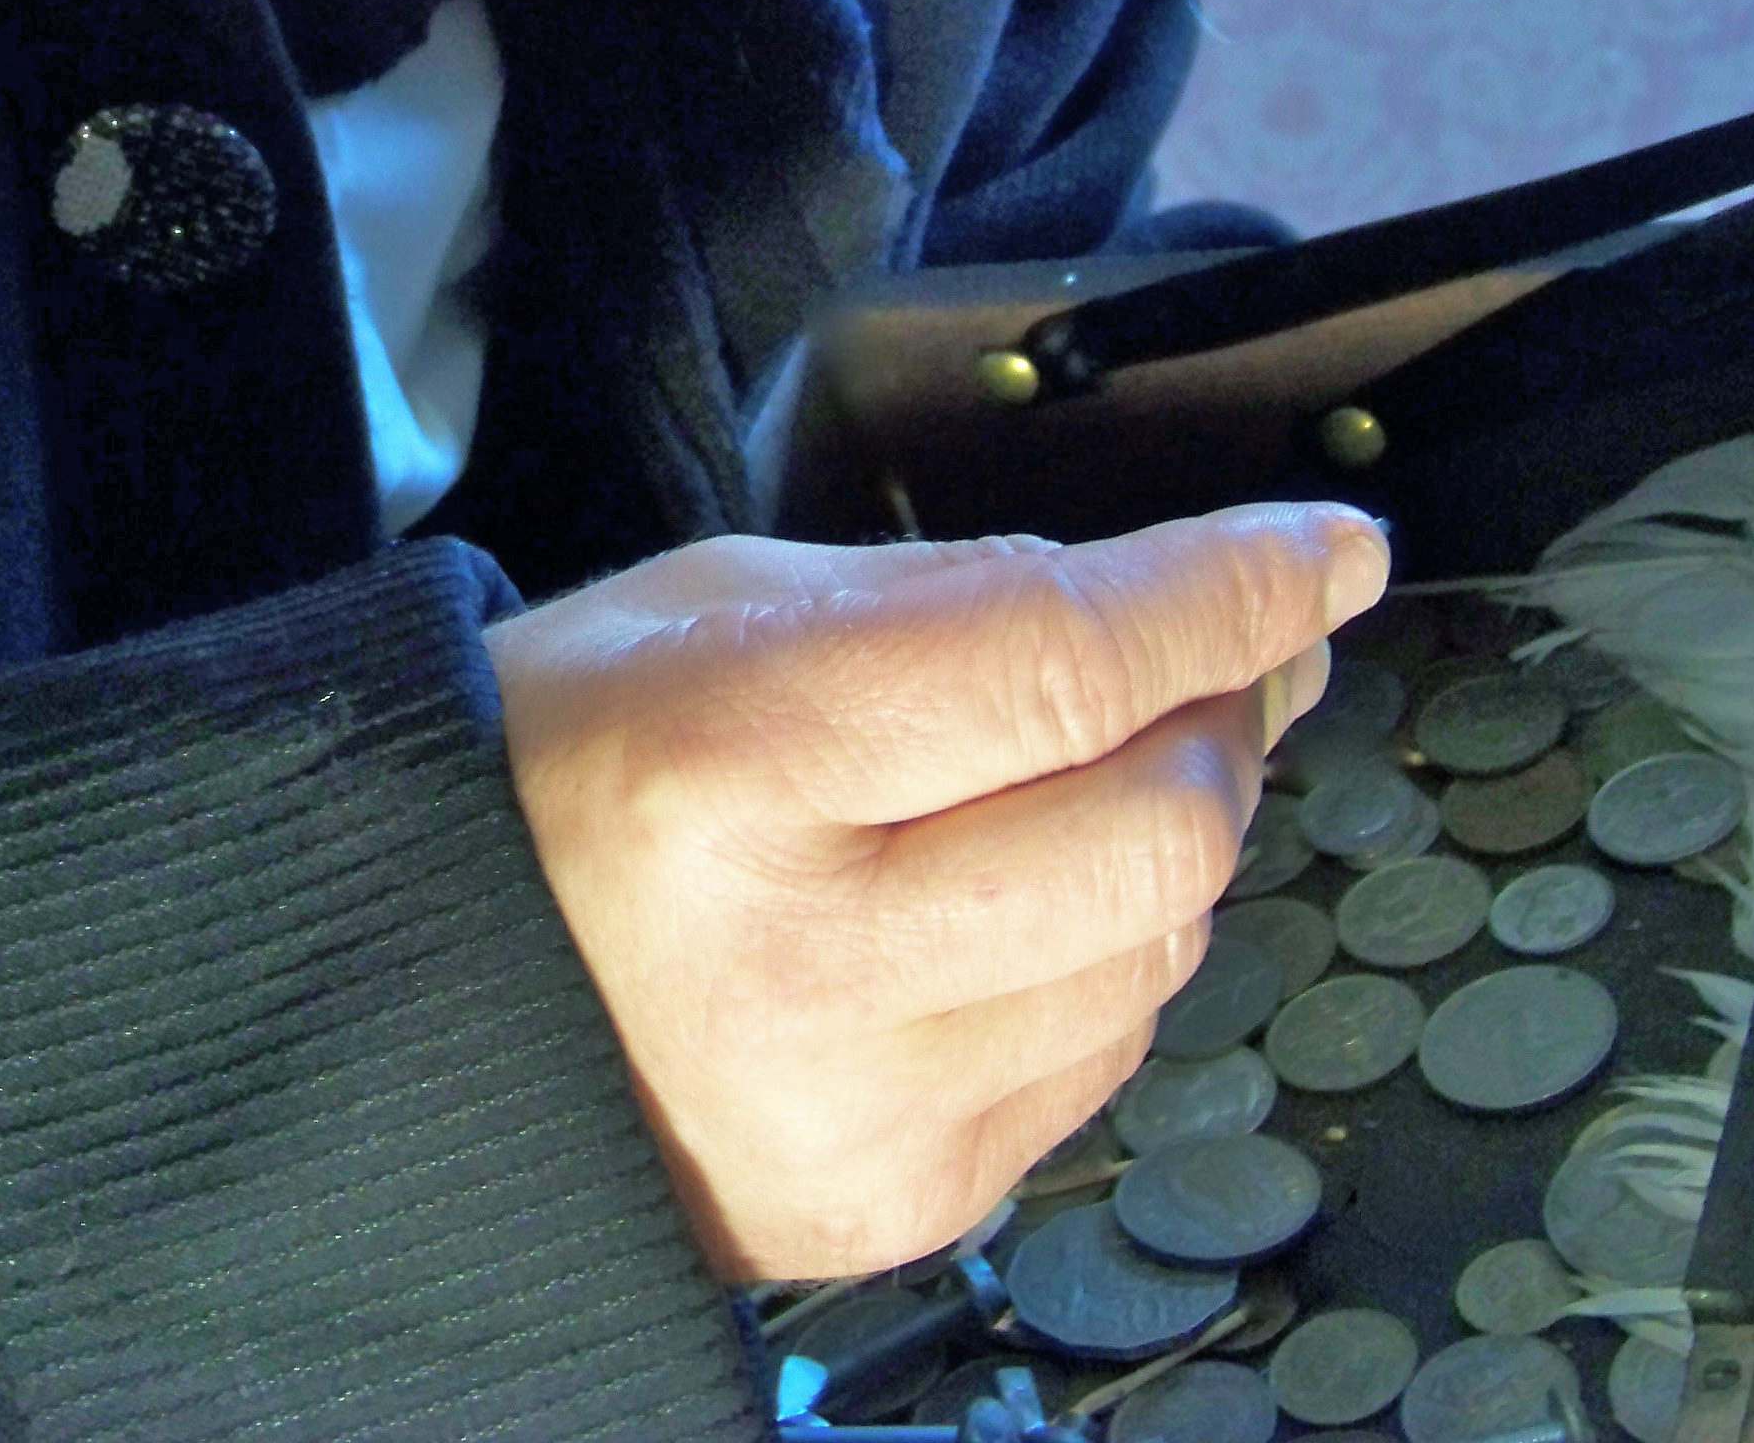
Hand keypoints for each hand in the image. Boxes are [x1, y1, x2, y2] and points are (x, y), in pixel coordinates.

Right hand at [484, 500, 1386, 1278]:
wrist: (427, 994)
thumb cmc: (571, 761)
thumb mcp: (723, 603)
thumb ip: (954, 603)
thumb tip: (1187, 618)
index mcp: (733, 761)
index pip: (1055, 664)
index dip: (1221, 596)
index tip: (1325, 548)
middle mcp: (805, 961)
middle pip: (1150, 833)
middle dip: (1220, 721)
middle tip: (1206, 660)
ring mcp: (861, 1109)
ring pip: (1159, 956)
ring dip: (1173, 840)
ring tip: (1089, 774)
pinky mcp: (898, 1206)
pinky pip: (1100, 1058)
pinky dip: (1105, 958)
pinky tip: (1013, 903)